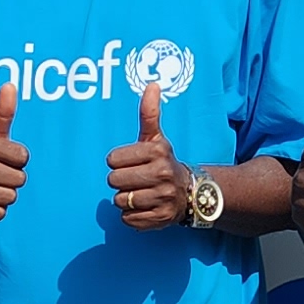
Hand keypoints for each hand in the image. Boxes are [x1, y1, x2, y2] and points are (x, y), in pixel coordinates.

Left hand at [108, 79, 190, 228]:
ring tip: (140, 192)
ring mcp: (162, 198)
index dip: (117, 161)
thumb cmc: (162, 161)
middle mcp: (162, 174)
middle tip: (135, 178)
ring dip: (125, 199)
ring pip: (120, 201)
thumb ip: (149, 113)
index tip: (131, 162)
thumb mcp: (156, 138)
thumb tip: (152, 84)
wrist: (190, 192)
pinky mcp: (161, 219)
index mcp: (157, 152)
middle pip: (114, 181)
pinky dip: (131, 216)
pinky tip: (144, 206)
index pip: (112, 160)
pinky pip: (128, 219)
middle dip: (120, 181)